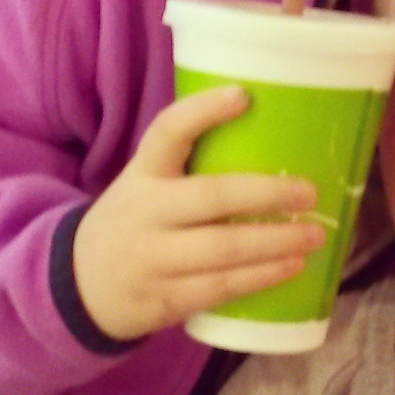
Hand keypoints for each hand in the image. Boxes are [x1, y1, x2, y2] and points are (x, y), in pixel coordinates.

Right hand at [73, 87, 328, 341]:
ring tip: (314, 236)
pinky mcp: (163, 299)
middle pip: (210, 197)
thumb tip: (276, 143)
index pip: (167, 132)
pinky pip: (219, 287)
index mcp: (143, 174)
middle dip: (266, 193)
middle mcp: (145, 212)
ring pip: (222, 249)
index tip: (244, 95)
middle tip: (310, 193)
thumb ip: (191, 168)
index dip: (203, 111)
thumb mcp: (146, 185)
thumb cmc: (136, 224)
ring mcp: (152, 259)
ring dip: (274, 242)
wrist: (80, 287)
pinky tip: (290, 267)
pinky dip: (259, 277)